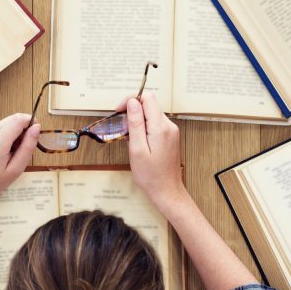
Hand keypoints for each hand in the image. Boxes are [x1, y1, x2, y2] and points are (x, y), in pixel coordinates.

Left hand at [0, 113, 39, 205]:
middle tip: (19, 147)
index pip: (18, 120)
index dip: (29, 121)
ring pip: (3, 122)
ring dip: (9, 132)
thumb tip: (36, 127)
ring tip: (5, 151)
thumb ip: (28, 147)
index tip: (34, 130)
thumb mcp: (16, 169)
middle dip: (20, 129)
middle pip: (11, 119)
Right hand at [124, 93, 184, 207]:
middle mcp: (169, 126)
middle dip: (132, 112)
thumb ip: (135, 123)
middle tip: (122, 129)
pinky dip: (144, 129)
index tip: (119, 112)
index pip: (147, 98)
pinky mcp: (170, 137)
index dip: (131, 101)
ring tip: (129, 139)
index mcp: (161, 127)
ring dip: (137, 122)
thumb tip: (132, 102)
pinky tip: (138, 143)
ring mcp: (171, 131)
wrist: (167, 191)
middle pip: (149, 105)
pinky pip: (154, 124)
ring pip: (151, 114)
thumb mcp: (137, 149)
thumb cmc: (151, 175)